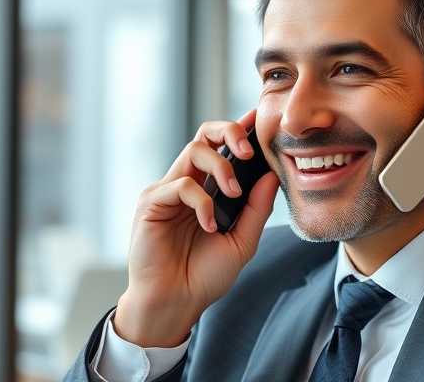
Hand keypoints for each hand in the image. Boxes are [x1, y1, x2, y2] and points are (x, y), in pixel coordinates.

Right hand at [113, 109, 278, 347]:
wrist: (175, 304)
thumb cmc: (204, 276)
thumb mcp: (242, 241)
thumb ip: (257, 209)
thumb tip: (272, 174)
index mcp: (206, 190)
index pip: (220, 148)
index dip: (238, 130)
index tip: (258, 119)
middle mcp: (185, 184)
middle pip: (203, 135)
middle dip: (229, 132)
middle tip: (249, 151)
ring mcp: (166, 192)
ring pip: (193, 151)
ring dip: (221, 168)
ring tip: (234, 195)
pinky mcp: (151, 203)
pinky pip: (180, 185)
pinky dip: (201, 202)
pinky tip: (209, 226)